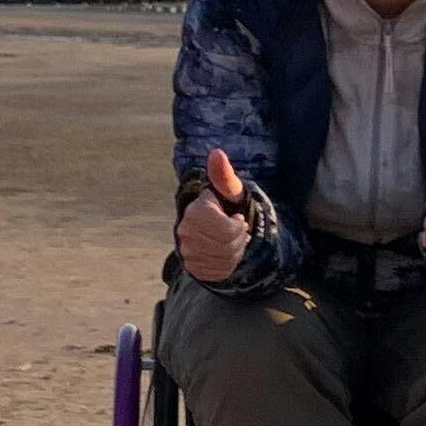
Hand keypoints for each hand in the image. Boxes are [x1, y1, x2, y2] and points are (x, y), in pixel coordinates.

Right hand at [178, 148, 256, 284]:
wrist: (216, 228)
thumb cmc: (226, 206)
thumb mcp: (230, 190)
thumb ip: (224, 175)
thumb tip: (217, 153)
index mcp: (194, 211)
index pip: (227, 230)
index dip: (238, 225)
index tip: (237, 218)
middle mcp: (186, 233)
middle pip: (227, 246)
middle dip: (239, 238)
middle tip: (238, 230)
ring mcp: (187, 253)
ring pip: (224, 260)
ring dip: (236, 250)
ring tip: (233, 240)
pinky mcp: (192, 268)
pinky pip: (219, 272)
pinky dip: (228, 264)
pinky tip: (227, 253)